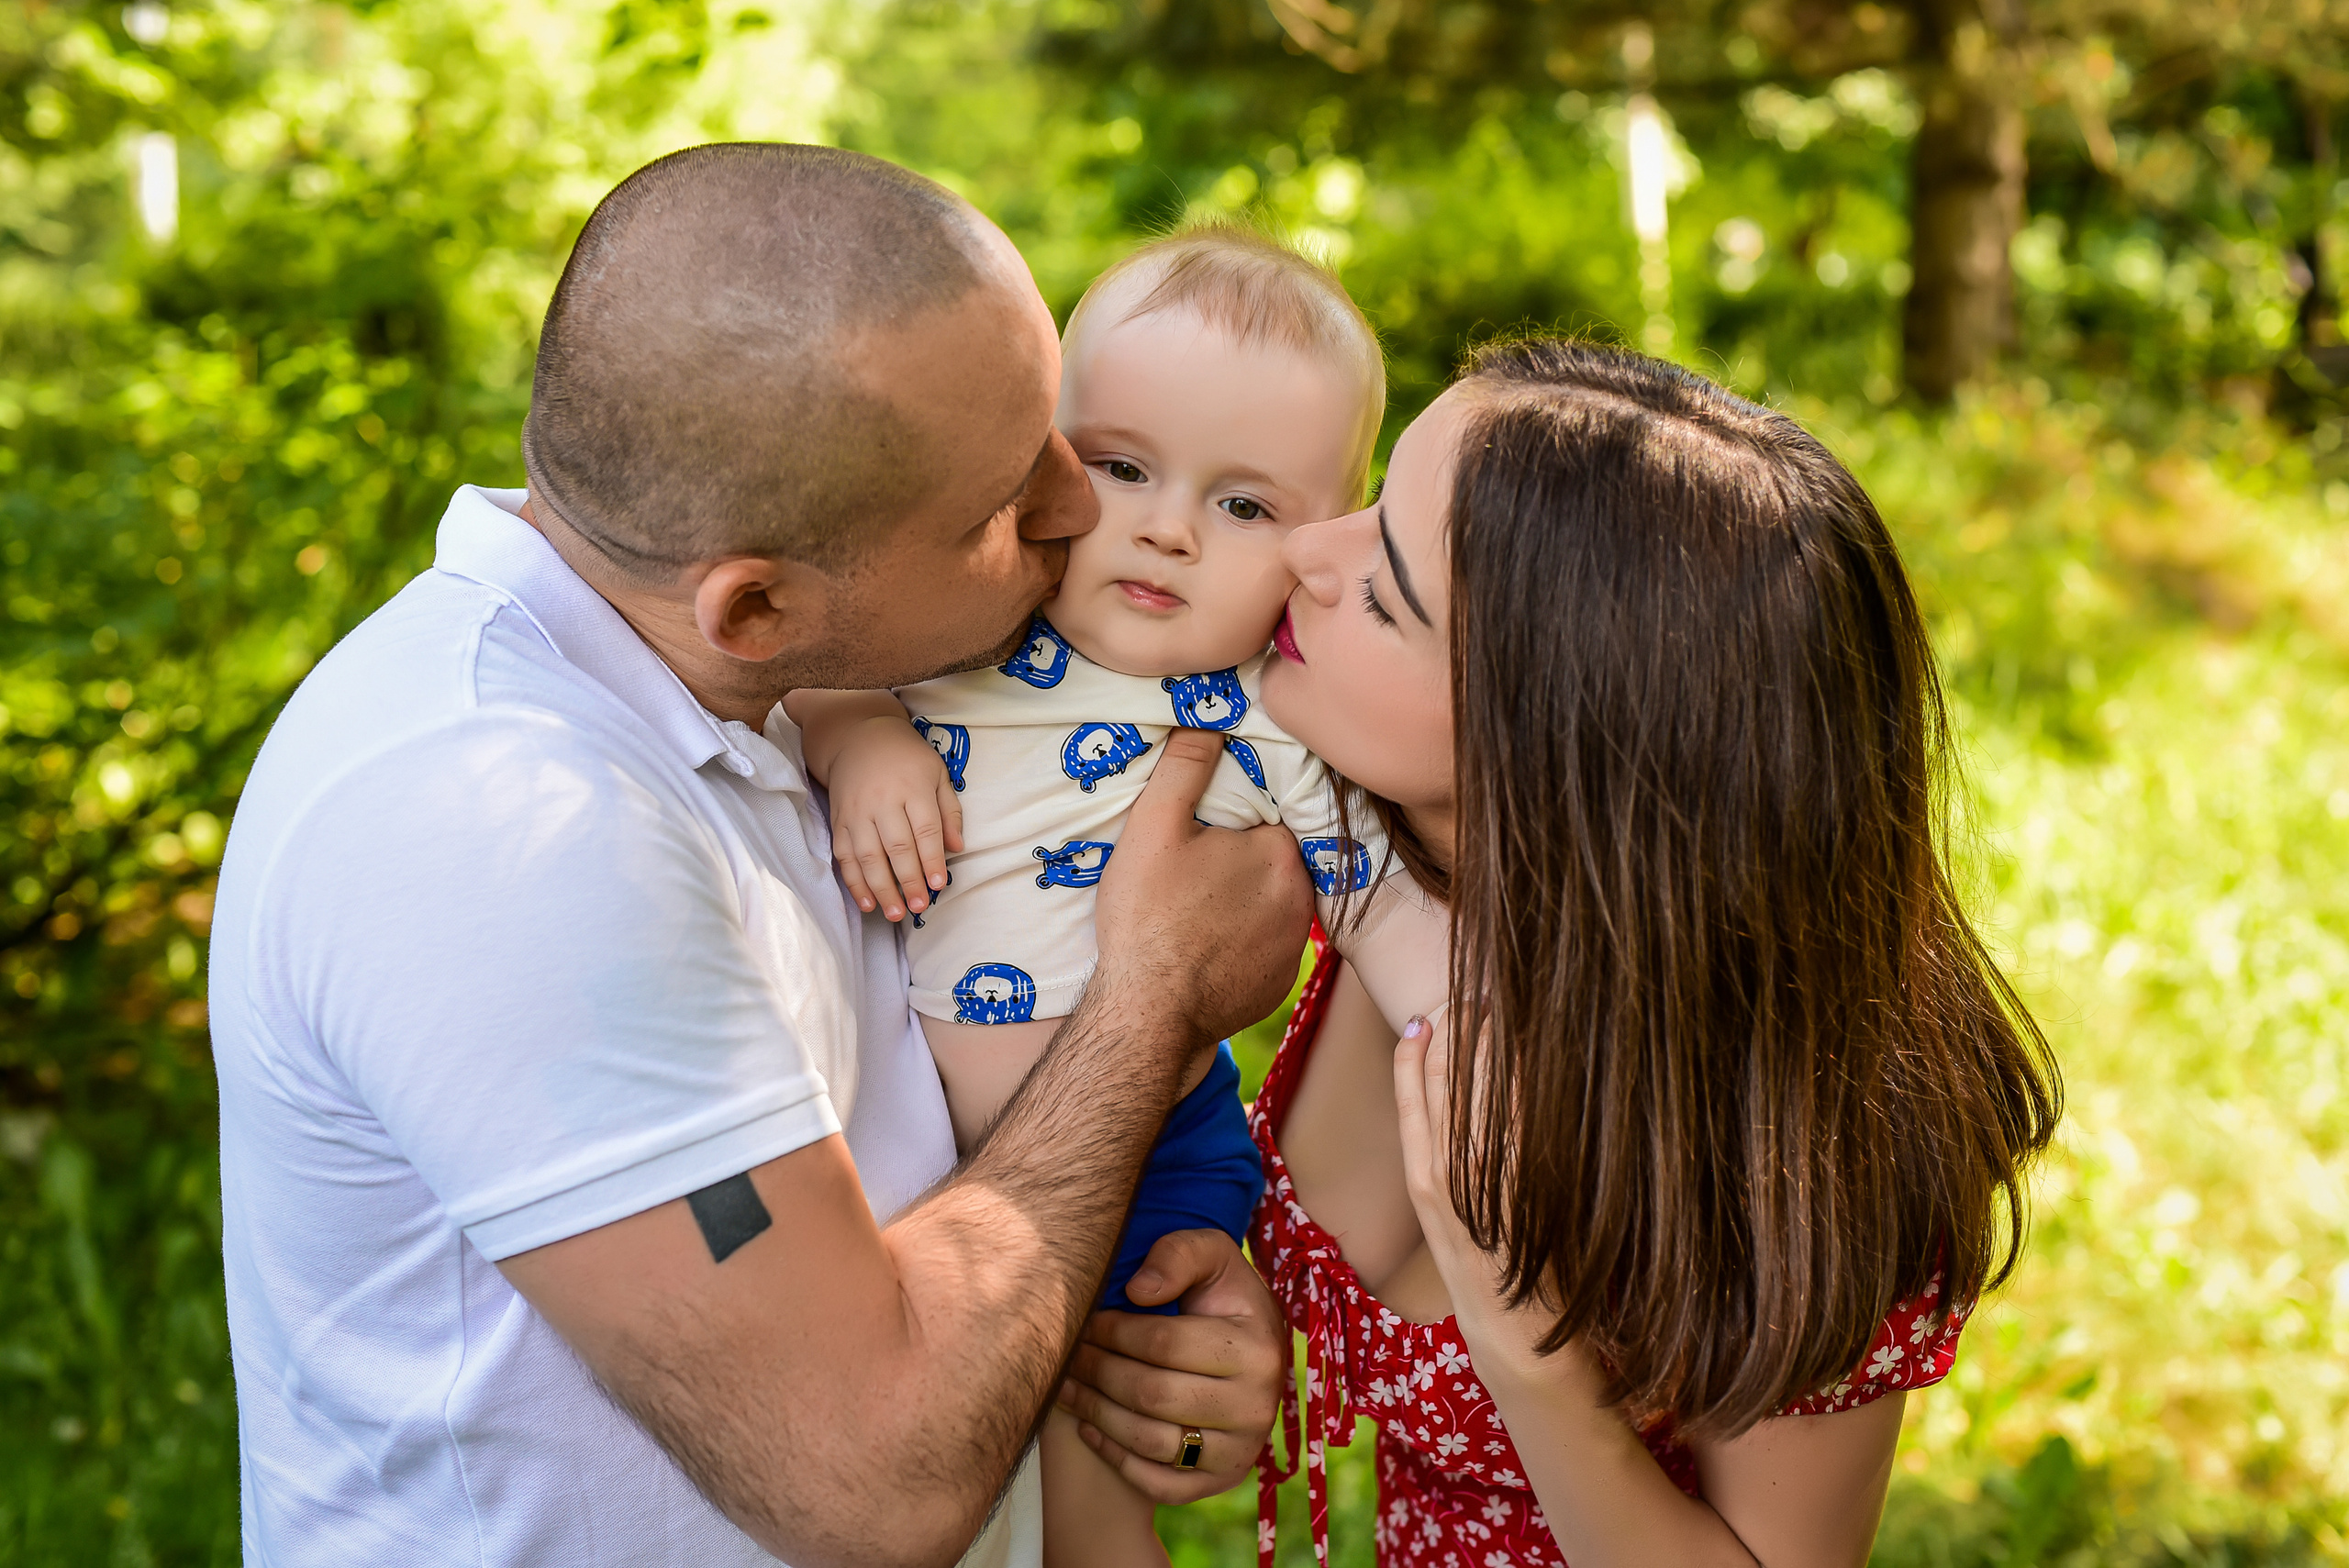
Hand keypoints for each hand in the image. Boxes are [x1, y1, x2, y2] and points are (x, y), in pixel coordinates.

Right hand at [827, 714, 963, 920]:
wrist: (857, 737)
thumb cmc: (907, 758)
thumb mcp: (937, 774)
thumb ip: (949, 811)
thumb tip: (957, 848)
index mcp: (913, 788)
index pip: (925, 829)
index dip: (932, 859)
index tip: (939, 884)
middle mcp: (883, 801)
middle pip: (897, 847)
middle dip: (908, 881)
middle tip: (919, 907)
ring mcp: (857, 812)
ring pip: (868, 855)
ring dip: (881, 888)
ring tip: (894, 913)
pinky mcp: (838, 820)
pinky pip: (844, 855)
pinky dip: (854, 881)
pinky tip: (866, 902)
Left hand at [1056, 1230, 1285, 1503]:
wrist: (1253, 1351)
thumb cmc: (1220, 1296)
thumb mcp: (1211, 1254)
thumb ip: (1178, 1255)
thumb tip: (1138, 1291)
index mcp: (1256, 1348)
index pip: (1164, 1343)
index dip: (1113, 1332)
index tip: (1087, 1320)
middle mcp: (1257, 1407)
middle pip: (1152, 1394)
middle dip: (1098, 1371)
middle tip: (1069, 1353)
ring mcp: (1241, 1451)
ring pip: (1151, 1442)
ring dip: (1097, 1414)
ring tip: (1068, 1386)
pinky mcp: (1221, 1481)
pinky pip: (1160, 1484)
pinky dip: (1117, 1459)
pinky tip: (1090, 1428)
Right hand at [1093, 727, 1312, 1045]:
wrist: (1147, 1013)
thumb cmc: (1148, 916)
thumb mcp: (1154, 827)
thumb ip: (1185, 767)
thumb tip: (1208, 721)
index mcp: (1279, 853)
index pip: (1271, 818)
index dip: (1239, 821)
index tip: (1208, 833)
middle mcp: (1301, 898)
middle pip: (1274, 863)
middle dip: (1242, 863)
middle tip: (1195, 873)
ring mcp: (1294, 948)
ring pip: (1272, 907)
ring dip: (1245, 904)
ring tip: (1197, 911)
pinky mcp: (1278, 985)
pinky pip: (1265, 950)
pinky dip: (1243, 946)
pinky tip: (1206, 949)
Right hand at [1393, 1014, 1563, 1393]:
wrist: (1517, 1340)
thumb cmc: (1500, 1278)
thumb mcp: (1463, 1220)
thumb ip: (1461, 1173)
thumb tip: (1476, 1122)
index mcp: (1422, 1186)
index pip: (1408, 1103)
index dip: (1412, 1057)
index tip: (1422, 1020)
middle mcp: (1442, 1183)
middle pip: (1439, 1092)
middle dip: (1452, 1039)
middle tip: (1467, 996)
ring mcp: (1479, 1190)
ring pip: (1474, 1102)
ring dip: (1484, 1053)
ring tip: (1493, 1012)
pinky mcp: (1516, 1199)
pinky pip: (1514, 1132)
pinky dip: (1517, 1093)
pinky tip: (1526, 1063)